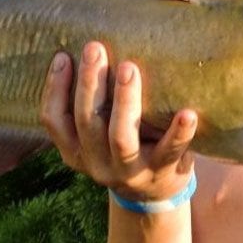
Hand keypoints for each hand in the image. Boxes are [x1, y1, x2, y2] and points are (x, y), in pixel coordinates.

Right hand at [39, 42, 196, 201]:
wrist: (157, 194)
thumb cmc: (126, 146)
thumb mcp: (100, 133)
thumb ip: (95, 104)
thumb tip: (93, 48)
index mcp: (76, 150)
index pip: (54, 120)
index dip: (55, 89)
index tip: (63, 56)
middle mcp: (97, 163)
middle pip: (87, 122)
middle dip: (90, 83)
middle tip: (95, 48)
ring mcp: (129, 171)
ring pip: (121, 137)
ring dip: (124, 101)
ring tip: (129, 68)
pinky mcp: (162, 171)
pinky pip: (170, 151)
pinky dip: (179, 132)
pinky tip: (187, 113)